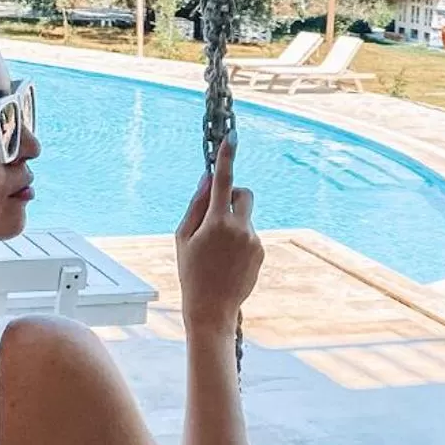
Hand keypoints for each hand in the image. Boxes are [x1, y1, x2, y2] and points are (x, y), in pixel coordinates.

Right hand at [175, 138, 263, 335]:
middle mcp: (239, 228)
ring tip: (217, 251)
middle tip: (215, 213)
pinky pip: (249, 234)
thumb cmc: (191, 272)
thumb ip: (196, 205)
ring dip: (232, 223)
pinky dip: (238, 240)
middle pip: (243, 192)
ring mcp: (253, 240)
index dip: (227, 156)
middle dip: (232, 195)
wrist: (212, 308)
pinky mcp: (260, 251)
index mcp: (216, 222)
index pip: (222, 181)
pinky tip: (227, 262)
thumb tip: (207, 179)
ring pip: (245, 216)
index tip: (231, 136)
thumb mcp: (184, 237)